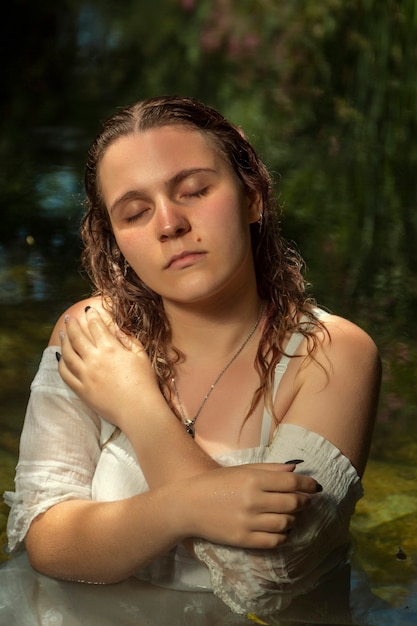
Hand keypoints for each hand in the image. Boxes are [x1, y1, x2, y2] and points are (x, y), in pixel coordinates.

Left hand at [58, 306, 161, 427]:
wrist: (139, 410)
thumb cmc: (144, 382)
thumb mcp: (140, 355)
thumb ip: (127, 339)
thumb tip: (115, 327)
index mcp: (110, 348)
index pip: (96, 326)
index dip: (92, 316)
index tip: (89, 310)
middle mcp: (94, 359)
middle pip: (77, 337)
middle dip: (72, 325)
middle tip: (70, 319)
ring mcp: (85, 375)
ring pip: (67, 354)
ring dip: (64, 341)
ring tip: (62, 334)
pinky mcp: (81, 390)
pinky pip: (65, 374)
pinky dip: (61, 364)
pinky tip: (61, 357)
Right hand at [174, 463, 319, 548]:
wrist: (188, 505)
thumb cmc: (216, 483)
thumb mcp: (241, 470)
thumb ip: (269, 469)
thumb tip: (295, 470)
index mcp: (253, 479)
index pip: (292, 484)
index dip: (308, 485)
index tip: (315, 487)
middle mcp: (253, 500)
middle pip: (292, 503)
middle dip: (303, 502)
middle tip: (305, 501)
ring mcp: (249, 522)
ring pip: (286, 523)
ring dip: (294, 519)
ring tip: (291, 515)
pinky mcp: (244, 539)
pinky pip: (274, 541)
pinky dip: (283, 535)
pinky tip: (281, 529)